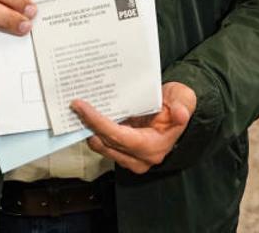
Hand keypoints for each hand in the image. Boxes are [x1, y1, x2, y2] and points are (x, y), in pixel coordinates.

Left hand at [71, 81, 196, 173]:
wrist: (178, 110)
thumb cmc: (178, 104)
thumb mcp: (184, 100)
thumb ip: (182, 107)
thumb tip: (180, 113)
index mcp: (153, 147)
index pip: (119, 137)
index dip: (99, 123)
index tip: (82, 107)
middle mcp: (141, 158)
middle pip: (107, 143)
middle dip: (89, 125)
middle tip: (75, 106)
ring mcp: (131, 158)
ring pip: (103, 146)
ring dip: (90, 129)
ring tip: (78, 111)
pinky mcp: (125, 153)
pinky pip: (106, 144)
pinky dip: (96, 131)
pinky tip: (87, 117)